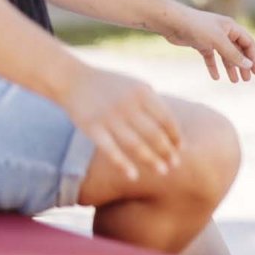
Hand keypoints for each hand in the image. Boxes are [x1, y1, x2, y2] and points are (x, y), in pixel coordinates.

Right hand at [58, 65, 181, 181]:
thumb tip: (173, 131)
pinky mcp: (92, 128)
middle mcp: (128, 104)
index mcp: (143, 92)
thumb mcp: (136, 87)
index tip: (180, 149)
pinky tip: (133, 176)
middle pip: (154, 133)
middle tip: (176, 164)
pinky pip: (110, 150)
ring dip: (150, 159)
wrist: (74, 79)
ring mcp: (109, 116)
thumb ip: (153, 105)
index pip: (166, 118)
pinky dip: (122, 164)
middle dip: (167, 150)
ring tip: (162, 171)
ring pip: (135, 144)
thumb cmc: (111, 86)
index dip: (175, 135)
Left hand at [162, 5, 254, 82]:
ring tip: (234, 81)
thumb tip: (249, 65)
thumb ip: (233, 54)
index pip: (248, 43)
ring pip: (225, 55)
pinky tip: (216, 77)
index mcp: (231, 27)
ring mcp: (212, 38)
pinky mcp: (201, 44)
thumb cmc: (196, 27)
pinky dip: (214, 66)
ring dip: (230, 67)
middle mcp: (224, 32)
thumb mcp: (218, 41)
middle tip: (246, 80)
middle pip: (238, 50)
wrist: (172, 22)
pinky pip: (211, 57)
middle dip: (243, 65)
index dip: (253, 57)